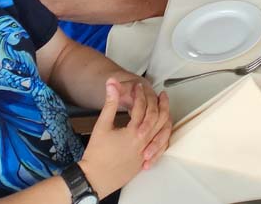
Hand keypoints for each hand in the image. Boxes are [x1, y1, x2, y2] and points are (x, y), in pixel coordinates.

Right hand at [78, 80, 172, 197]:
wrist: (94, 178)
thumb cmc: (96, 153)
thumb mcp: (102, 125)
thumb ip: (110, 103)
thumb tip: (111, 83)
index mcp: (133, 132)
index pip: (141, 107)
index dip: (139, 94)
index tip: (137, 86)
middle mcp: (143, 142)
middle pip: (158, 117)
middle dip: (161, 103)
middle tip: (161, 94)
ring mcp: (146, 152)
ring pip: (163, 131)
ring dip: (166, 117)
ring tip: (165, 108)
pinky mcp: (145, 160)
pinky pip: (161, 146)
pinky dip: (164, 134)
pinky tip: (163, 128)